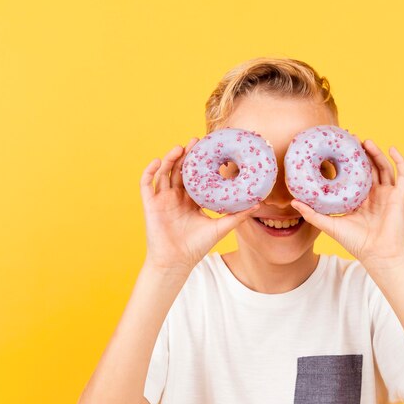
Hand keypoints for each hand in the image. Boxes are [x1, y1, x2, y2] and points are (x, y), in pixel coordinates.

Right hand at [140, 138, 259, 273]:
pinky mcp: (150, 204)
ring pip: (164, 173)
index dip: (200, 162)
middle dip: (186, 155)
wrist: (177, 261)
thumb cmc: (197, 247)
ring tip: (180, 148)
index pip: (195, 176)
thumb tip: (257, 203)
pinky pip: (146, 184)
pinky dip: (150, 171)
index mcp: (191, 201)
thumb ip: (237, 215)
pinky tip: (158, 161)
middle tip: (196, 141)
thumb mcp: (220, 227)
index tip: (209, 149)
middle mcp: (176, 197)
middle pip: (180, 170)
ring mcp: (162, 199)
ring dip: (170, 159)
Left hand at [290, 141, 403, 268]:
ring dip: (376, 153)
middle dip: (362, 153)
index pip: (354, 177)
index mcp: (360, 201)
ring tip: (366, 141)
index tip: (338, 149)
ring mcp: (388, 195)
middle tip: (351, 140)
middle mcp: (374, 196)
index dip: (348, 163)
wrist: (377, 254)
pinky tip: (391, 148)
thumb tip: (293, 202)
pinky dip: (399, 160)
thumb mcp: (330, 225)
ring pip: (384, 168)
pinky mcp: (400, 196)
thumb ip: (312, 214)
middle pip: (369, 168)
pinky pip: (403, 174)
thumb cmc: (356, 243)